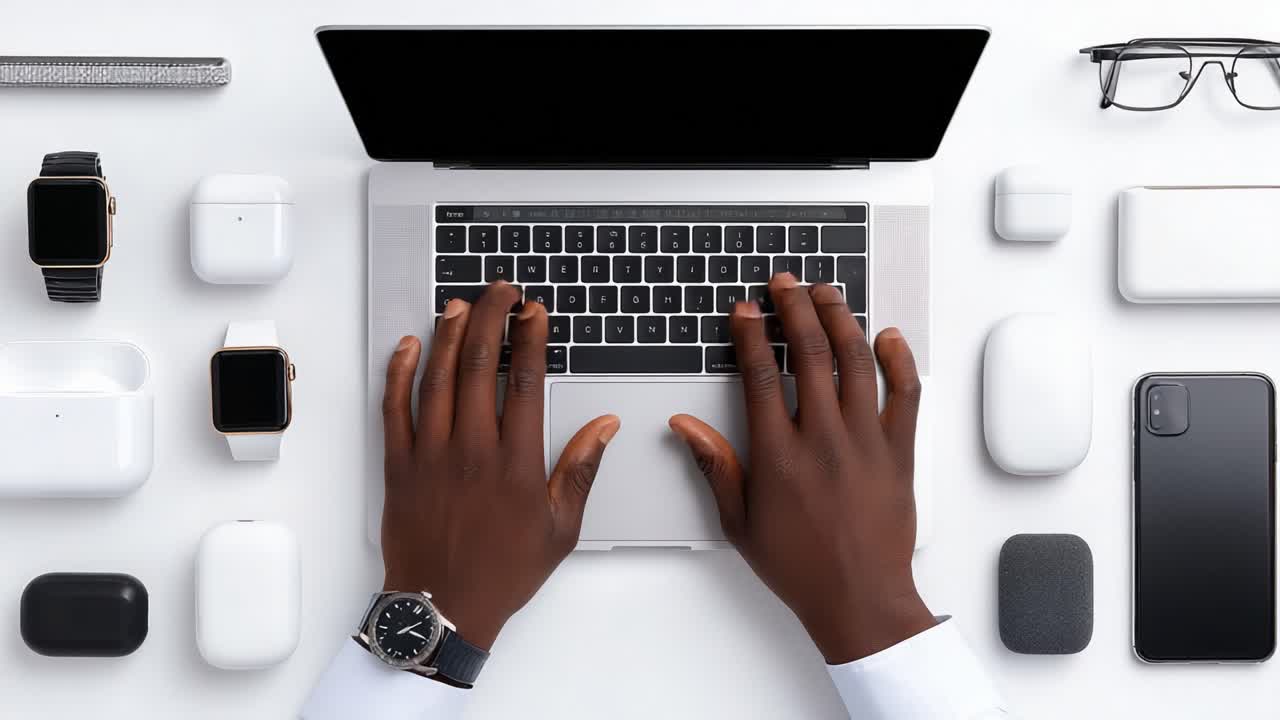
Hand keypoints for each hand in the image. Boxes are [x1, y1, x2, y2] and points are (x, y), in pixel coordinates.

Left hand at [380, 282, 619, 650]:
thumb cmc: (503, 571)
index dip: (530, 338)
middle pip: (480, 365)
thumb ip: (581, 470)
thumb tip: (604, 427)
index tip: (534, 312)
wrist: (443, 607)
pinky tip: (408, 347)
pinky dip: (399, 373)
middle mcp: (472, 450)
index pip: (524, 382)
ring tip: (461, 305)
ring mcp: (430, 455)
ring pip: (437, 378)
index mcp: (516, 463)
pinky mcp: (399, 466)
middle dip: (491, 317)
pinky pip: (394, 408)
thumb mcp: (561, 527)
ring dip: (450, 335)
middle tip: (501, 292)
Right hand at [669, 273, 934, 663]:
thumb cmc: (799, 566)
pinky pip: (904, 394)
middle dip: (794, 308)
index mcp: (779, 455)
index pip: (760, 374)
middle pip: (808, 353)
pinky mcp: (898, 452)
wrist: (859, 599)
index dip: (750, 333)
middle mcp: (823, 439)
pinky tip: (886, 336)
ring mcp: (866, 442)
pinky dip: (897, 360)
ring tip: (826, 293)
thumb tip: (685, 426)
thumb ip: (714, 465)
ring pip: (855, 362)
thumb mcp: (739, 521)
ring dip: (840, 319)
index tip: (746, 310)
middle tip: (785, 285)